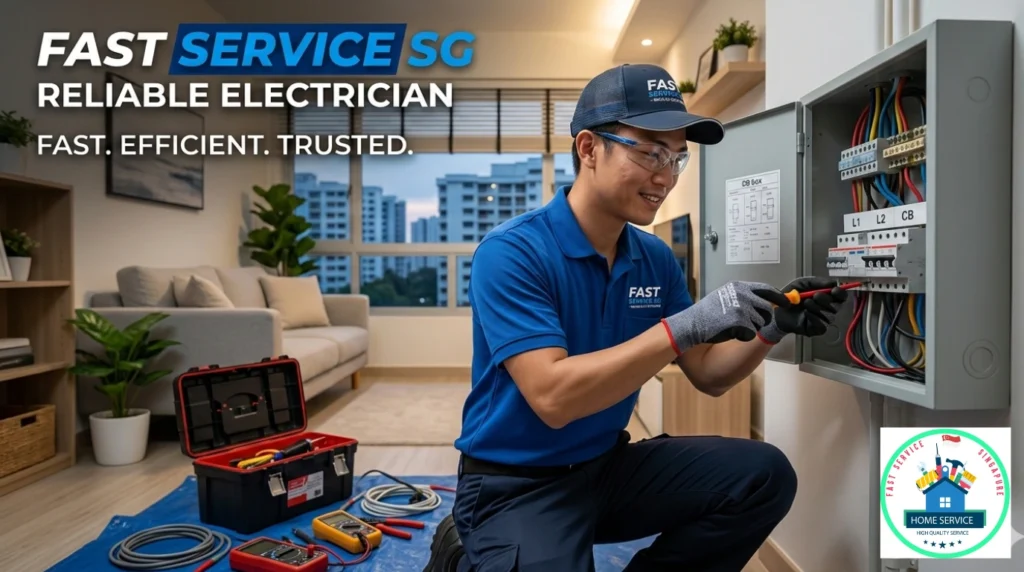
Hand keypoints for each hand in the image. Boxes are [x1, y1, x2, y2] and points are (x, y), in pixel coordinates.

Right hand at [661, 281, 776, 353]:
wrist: (692, 324)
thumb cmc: (708, 313)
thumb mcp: (726, 296)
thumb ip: (745, 296)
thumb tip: (766, 301)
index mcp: (739, 286)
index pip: (767, 289)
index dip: (779, 297)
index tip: (786, 303)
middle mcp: (743, 294)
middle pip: (767, 309)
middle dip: (763, 320)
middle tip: (749, 324)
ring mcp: (742, 307)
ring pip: (760, 323)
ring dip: (751, 328)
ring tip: (733, 326)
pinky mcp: (740, 321)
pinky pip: (751, 333)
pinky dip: (743, 337)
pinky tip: (730, 333)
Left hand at [751, 277, 848, 343]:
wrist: (777, 310)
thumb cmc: (791, 296)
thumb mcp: (802, 283)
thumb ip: (817, 281)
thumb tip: (833, 283)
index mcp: (826, 296)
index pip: (841, 296)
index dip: (840, 293)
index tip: (834, 290)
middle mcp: (827, 309)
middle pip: (838, 306)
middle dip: (827, 299)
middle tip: (815, 295)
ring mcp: (823, 320)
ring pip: (830, 315)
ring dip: (818, 307)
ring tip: (806, 303)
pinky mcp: (816, 329)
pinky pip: (822, 326)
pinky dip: (814, 318)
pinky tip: (806, 313)